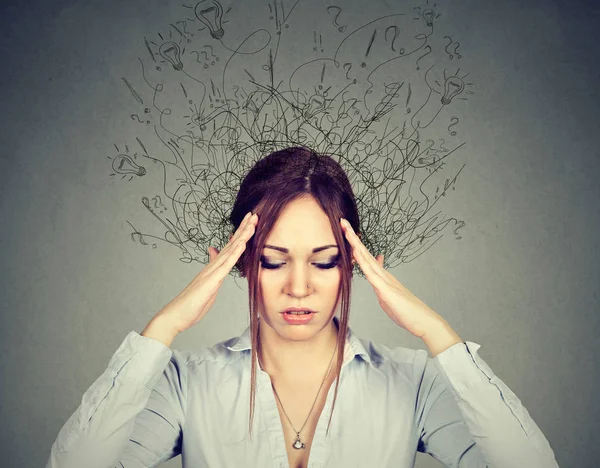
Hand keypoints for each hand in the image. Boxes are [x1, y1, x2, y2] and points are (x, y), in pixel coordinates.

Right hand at [153, 211, 258, 333]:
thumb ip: (213, 270)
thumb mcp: (208, 284)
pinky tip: (242, 243)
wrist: (177, 314)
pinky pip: (226, 265)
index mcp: (214, 267)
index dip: (240, 234)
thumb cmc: (192, 302)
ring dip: (242, 236)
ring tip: (252, 223)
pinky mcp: (212, 280)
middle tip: (253, 214)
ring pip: (230, 250)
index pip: (230, 247)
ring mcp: (212, 272)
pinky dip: (235, 253)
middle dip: (243, 229)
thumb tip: (214, 254)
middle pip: (231, 244)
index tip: (249, 222)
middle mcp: (213, 266)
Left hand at [340, 218, 445, 338]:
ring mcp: (384, 281)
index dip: (355, 245)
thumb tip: (376, 280)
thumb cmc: (406, 311)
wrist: (423, 320)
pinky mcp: (385, 290)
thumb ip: (381, 287)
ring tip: (346, 230)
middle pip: (364, 253)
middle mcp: (383, 275)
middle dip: (352, 238)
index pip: (365, 258)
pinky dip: (362, 261)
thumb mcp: (388, 297)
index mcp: (382, 277)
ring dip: (355, 244)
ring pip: (366, 258)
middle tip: (342, 222)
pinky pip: (371, 273)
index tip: (346, 232)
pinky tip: (355, 252)